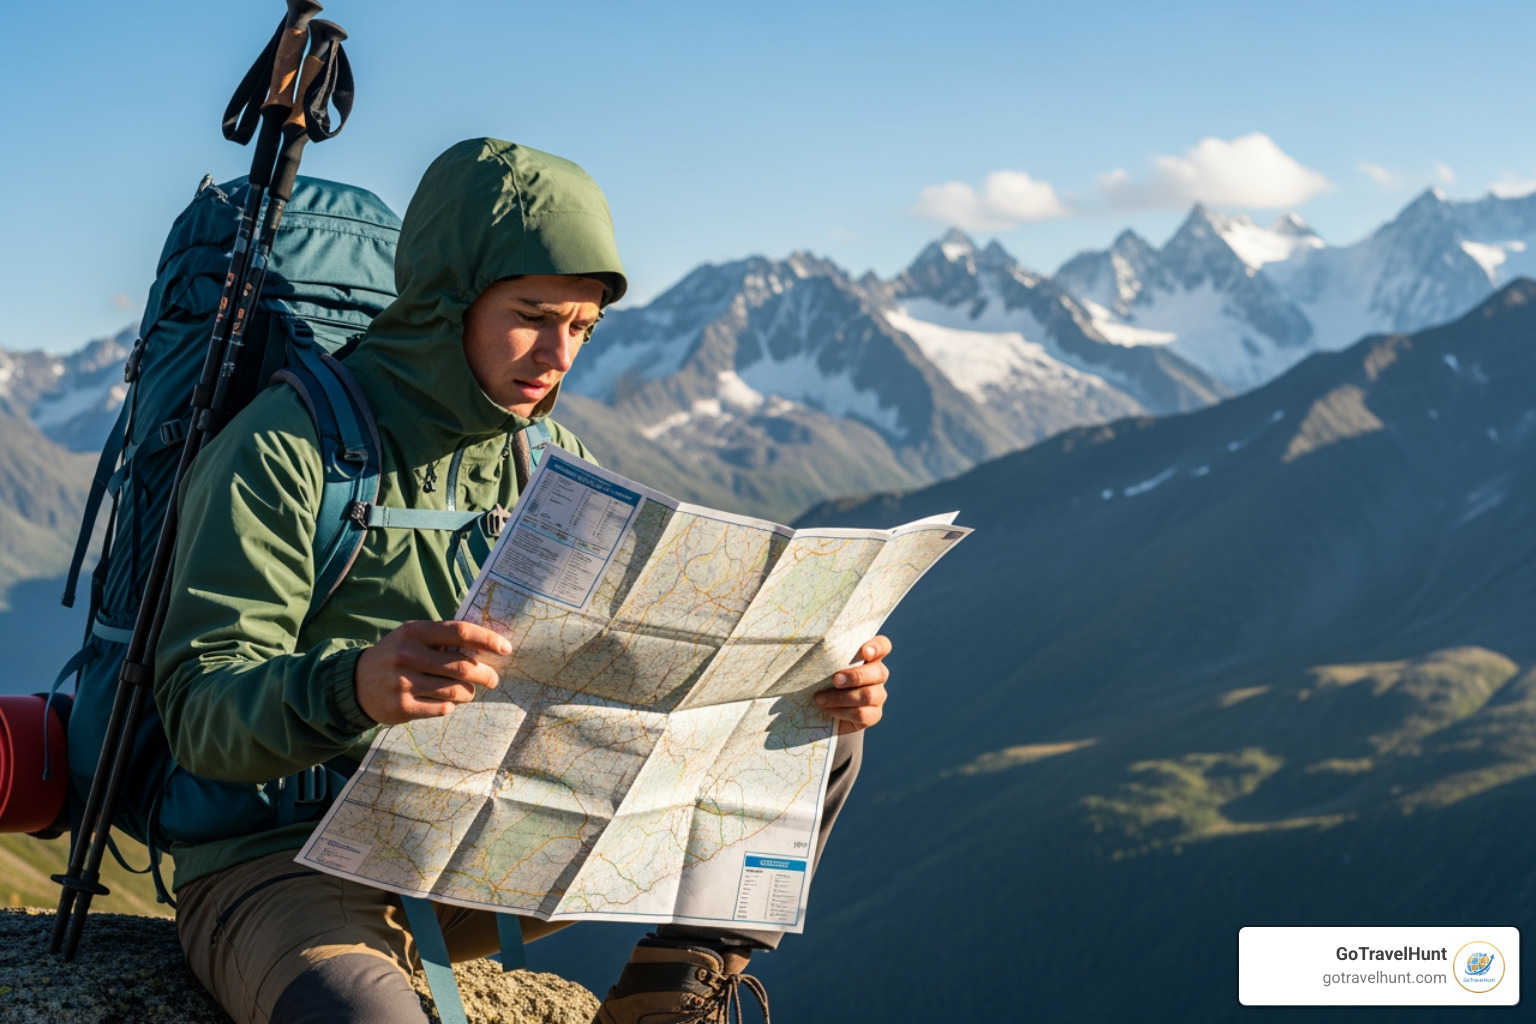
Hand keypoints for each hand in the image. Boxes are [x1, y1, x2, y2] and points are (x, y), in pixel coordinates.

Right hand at [355, 620, 509, 724]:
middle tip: (493, 679)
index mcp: (415, 632)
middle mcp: (407, 654)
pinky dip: (450, 706)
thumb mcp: (413, 637)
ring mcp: (402, 682)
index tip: (507, 648)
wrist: (356, 683)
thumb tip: (487, 647)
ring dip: (469, 693)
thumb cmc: (398, 656)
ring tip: (469, 692)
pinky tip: (447, 701)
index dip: (487, 640)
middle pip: (462, 666)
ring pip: (455, 691)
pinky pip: (442, 708)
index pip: (460, 632)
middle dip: (485, 674)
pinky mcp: (401, 707)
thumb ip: (444, 639)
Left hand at [813, 635, 890, 733]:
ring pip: (869, 695)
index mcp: (868, 658)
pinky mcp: (873, 715)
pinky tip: (827, 709)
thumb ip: (825, 659)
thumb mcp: (824, 668)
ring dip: (841, 698)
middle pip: (879, 672)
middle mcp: (877, 675)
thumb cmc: (822, 682)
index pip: (883, 646)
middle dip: (855, 676)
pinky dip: (842, 712)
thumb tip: (809, 651)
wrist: (823, 713)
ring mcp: (878, 695)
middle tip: (835, 680)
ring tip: (821, 699)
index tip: (865, 652)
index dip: (877, 647)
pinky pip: (862, 714)